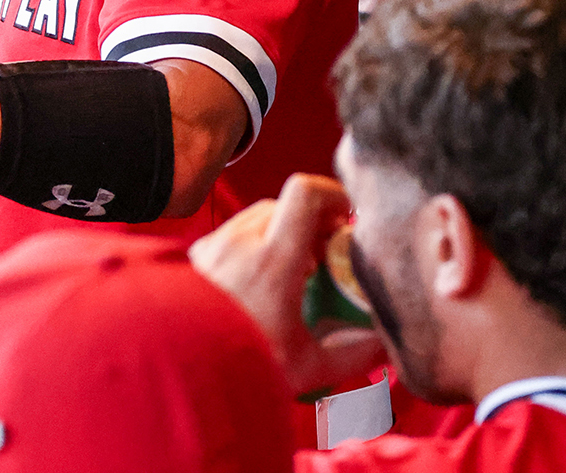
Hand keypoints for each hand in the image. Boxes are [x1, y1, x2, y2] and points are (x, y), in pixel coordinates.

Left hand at [190, 175, 386, 396]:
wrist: (178, 372)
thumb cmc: (240, 368)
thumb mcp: (308, 368)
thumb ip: (355, 354)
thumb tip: (388, 345)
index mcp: (273, 261)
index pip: (305, 193)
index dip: (333, 194)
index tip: (347, 216)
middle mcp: (239, 242)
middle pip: (285, 204)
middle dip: (311, 221)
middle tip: (326, 253)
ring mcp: (213, 245)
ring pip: (257, 216)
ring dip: (282, 231)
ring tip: (295, 270)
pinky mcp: (194, 255)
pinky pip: (232, 232)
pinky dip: (253, 244)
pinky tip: (259, 279)